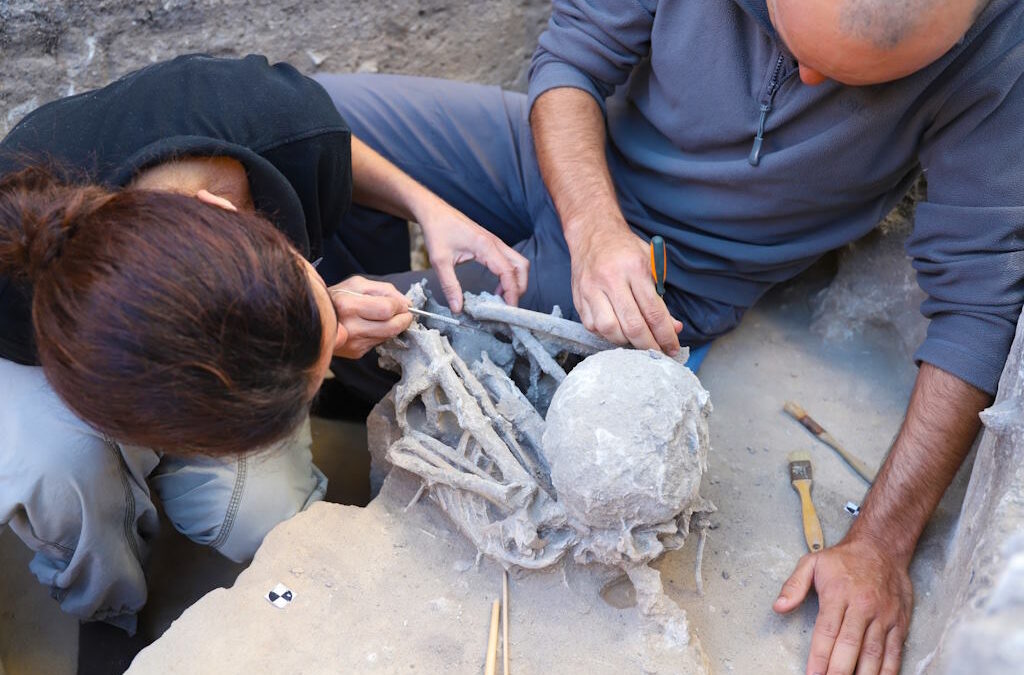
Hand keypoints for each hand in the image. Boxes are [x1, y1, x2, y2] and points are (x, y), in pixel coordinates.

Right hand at [327, 276, 412, 358]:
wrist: (314, 318)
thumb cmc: (337, 297)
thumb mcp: (357, 284)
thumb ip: (385, 290)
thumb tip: (406, 303)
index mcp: (348, 305)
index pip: (387, 309)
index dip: (400, 306)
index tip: (402, 304)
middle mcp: (350, 327)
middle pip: (391, 327)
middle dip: (404, 319)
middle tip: (404, 313)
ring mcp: (353, 343)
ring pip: (388, 336)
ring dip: (393, 327)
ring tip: (385, 317)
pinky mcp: (356, 353)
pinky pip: (379, 342)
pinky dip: (382, 334)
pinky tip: (372, 326)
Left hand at [414, 196, 528, 311]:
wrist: (434, 212)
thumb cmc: (437, 231)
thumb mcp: (440, 261)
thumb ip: (450, 285)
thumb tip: (457, 307)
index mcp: (485, 246)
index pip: (508, 272)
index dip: (512, 292)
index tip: (508, 308)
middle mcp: (495, 243)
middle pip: (521, 267)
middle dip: (520, 287)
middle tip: (508, 305)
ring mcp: (495, 242)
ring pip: (518, 263)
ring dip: (516, 281)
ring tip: (502, 298)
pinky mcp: (492, 244)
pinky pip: (509, 260)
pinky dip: (509, 275)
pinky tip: (497, 287)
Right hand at [567, 221, 682, 353]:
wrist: (592, 233)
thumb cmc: (625, 249)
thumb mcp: (650, 264)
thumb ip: (661, 296)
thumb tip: (672, 327)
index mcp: (634, 268)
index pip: (653, 311)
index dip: (665, 335)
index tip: (673, 348)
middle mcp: (610, 279)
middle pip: (632, 325)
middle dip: (648, 346)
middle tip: (658, 354)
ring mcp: (591, 290)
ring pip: (609, 330)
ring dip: (626, 342)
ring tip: (636, 342)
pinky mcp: (579, 298)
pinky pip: (593, 327)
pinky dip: (607, 335)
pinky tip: (617, 331)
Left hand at [773, 537, 912, 674]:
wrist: (881, 547)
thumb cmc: (843, 559)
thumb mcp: (812, 563)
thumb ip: (793, 585)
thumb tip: (779, 607)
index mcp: (838, 594)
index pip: (827, 631)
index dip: (819, 656)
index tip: (811, 674)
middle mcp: (862, 607)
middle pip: (850, 645)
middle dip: (839, 670)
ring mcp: (883, 616)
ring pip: (874, 652)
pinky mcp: (899, 622)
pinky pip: (895, 651)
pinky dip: (888, 671)